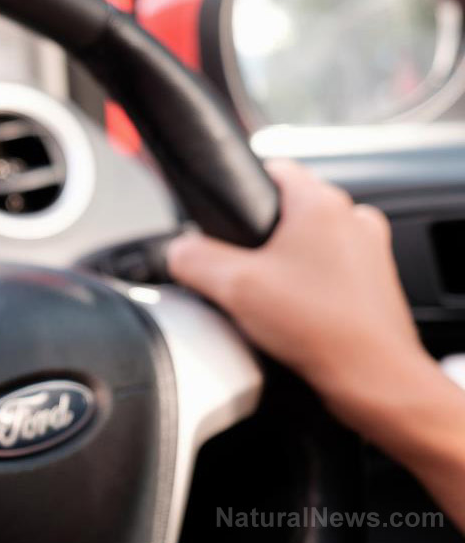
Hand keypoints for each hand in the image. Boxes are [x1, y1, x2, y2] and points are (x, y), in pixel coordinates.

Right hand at [166, 159, 427, 405]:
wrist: (373, 379)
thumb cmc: (321, 329)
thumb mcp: (233, 288)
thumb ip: (192, 259)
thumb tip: (176, 250)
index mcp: (321, 203)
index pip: (271, 169)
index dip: (239, 192)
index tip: (223, 217)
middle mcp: (353, 218)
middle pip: (288, 209)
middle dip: (260, 237)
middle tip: (242, 270)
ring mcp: (369, 250)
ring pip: (309, 241)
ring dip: (286, 261)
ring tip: (269, 296)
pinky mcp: (374, 282)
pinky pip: (329, 269)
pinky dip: (309, 284)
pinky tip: (293, 312)